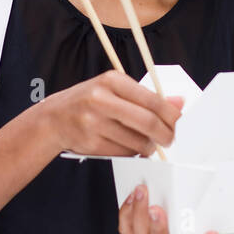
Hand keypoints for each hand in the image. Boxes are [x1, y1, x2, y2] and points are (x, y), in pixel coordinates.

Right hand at [41, 70, 183, 157]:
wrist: (53, 119)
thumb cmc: (90, 102)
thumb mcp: (114, 90)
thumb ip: (146, 96)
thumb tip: (179, 103)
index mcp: (111, 80)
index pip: (151, 99)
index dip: (170, 114)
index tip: (179, 122)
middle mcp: (101, 99)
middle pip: (147, 122)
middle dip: (165, 134)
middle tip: (170, 140)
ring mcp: (94, 122)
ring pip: (137, 141)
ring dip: (148, 147)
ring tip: (147, 144)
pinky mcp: (91, 143)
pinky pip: (124, 153)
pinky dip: (133, 153)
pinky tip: (129, 147)